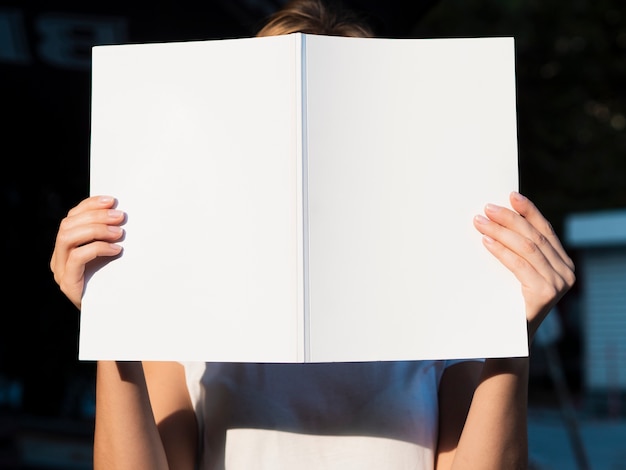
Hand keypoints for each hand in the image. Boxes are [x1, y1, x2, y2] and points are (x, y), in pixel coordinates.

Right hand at [50, 196, 124, 309]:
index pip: (71, 218)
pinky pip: (76, 258)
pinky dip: (97, 248)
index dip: (90, 205)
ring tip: (119, 233)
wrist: (113, 317)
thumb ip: (109, 237)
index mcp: (66, 248)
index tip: (112, 200)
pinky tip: (116, 250)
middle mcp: (59, 259)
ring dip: (96, 230)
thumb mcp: (111, 256)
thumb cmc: (115, 283)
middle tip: (120, 217)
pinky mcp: (68, 284)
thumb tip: (122, 213)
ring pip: (68, 238)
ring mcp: (61, 272)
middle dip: (96, 216)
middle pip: (68, 225)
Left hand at [473, 191, 574, 340]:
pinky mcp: (545, 294)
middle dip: (509, 219)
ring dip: (501, 231)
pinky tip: (486, 242)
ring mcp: (558, 284)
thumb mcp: (515, 274)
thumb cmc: (508, 303)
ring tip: (480, 222)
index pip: (545, 230)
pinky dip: (501, 250)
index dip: (528, 211)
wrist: (509, 341)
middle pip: (535, 236)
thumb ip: (517, 253)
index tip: (511, 195)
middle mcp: (566, 272)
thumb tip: (495, 219)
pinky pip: (520, 265)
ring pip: (527, 247)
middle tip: (486, 208)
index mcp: (562, 263)